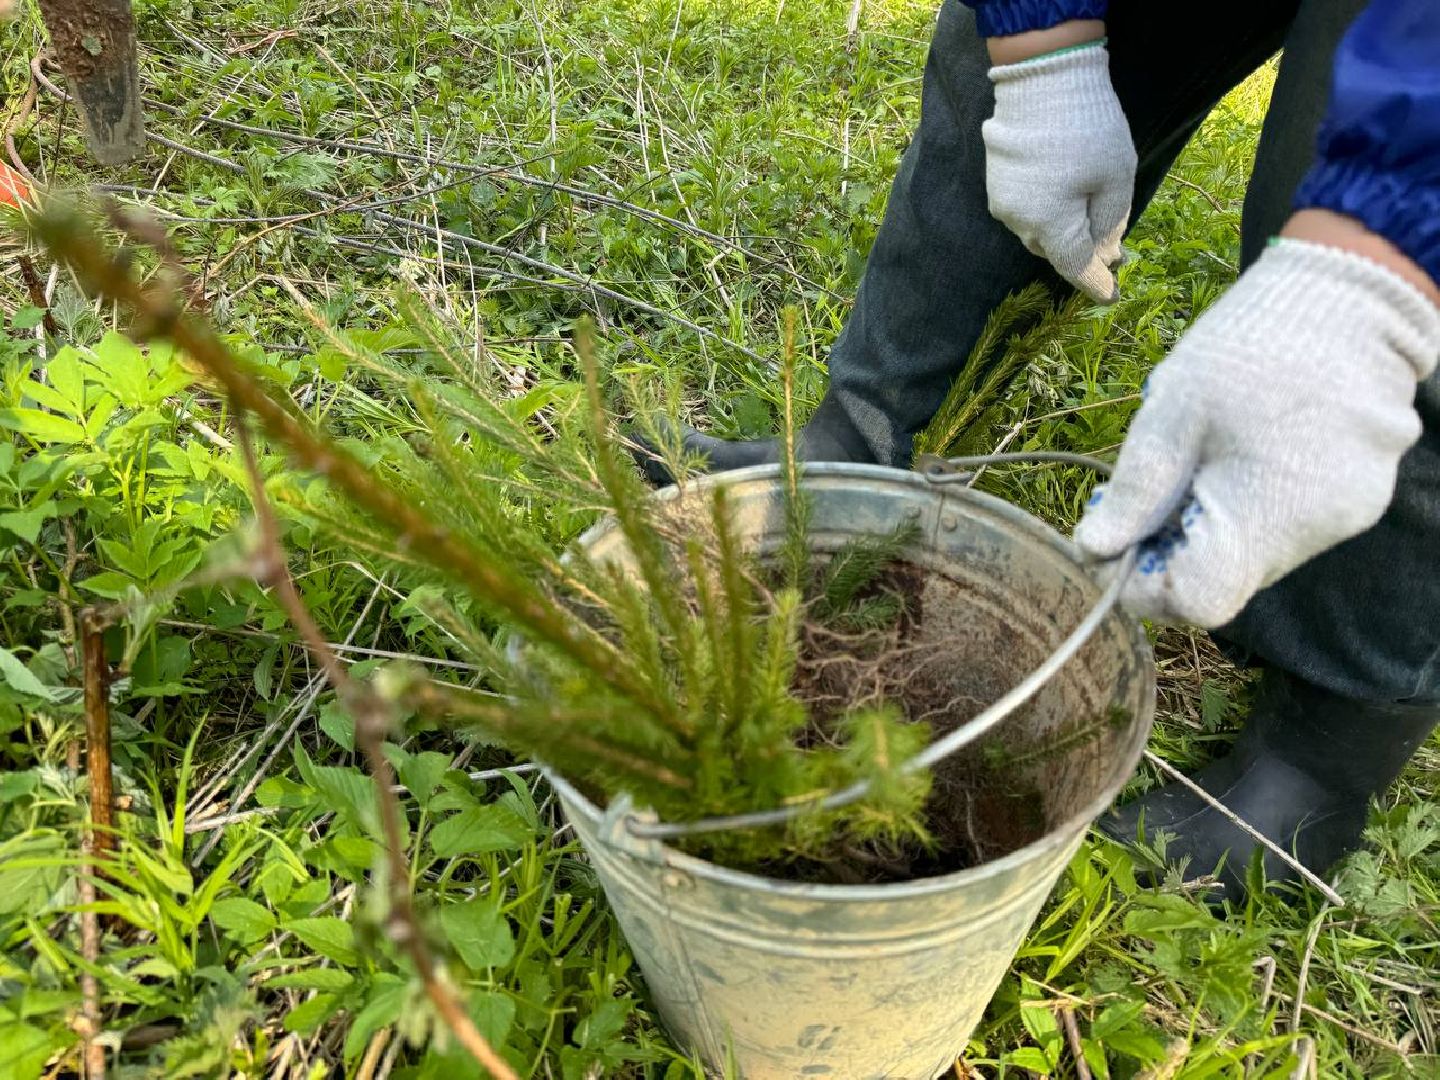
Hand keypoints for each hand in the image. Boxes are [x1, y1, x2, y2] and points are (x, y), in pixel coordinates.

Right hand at [982, 39, 1135, 302]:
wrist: (1041, 79)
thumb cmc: (1086, 129)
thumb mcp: (1115, 177)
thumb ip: (1110, 223)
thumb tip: (1106, 255)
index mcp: (1050, 225)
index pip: (1074, 267)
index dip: (1094, 284)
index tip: (1111, 297)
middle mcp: (1019, 221)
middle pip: (1054, 250)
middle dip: (1081, 252)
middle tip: (1113, 248)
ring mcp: (1002, 201)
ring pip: (1038, 230)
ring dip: (1062, 229)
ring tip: (1089, 213)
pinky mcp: (996, 182)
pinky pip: (1025, 209)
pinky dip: (1046, 208)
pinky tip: (1064, 190)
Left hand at [1074, 237, 1439, 626]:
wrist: (1352, 297)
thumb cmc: (1250, 350)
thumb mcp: (1170, 417)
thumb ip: (1135, 493)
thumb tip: (1093, 550)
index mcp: (1263, 518)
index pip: (1195, 603)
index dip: (1144, 586)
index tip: (1116, 543)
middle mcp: (1312, 534)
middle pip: (1223, 582)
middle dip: (1169, 550)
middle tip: (1142, 494)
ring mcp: (1343, 518)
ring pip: (1252, 557)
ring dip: (1208, 528)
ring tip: (1193, 463)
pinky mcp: (1358, 498)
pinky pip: (1286, 527)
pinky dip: (1250, 508)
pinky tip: (1238, 456)